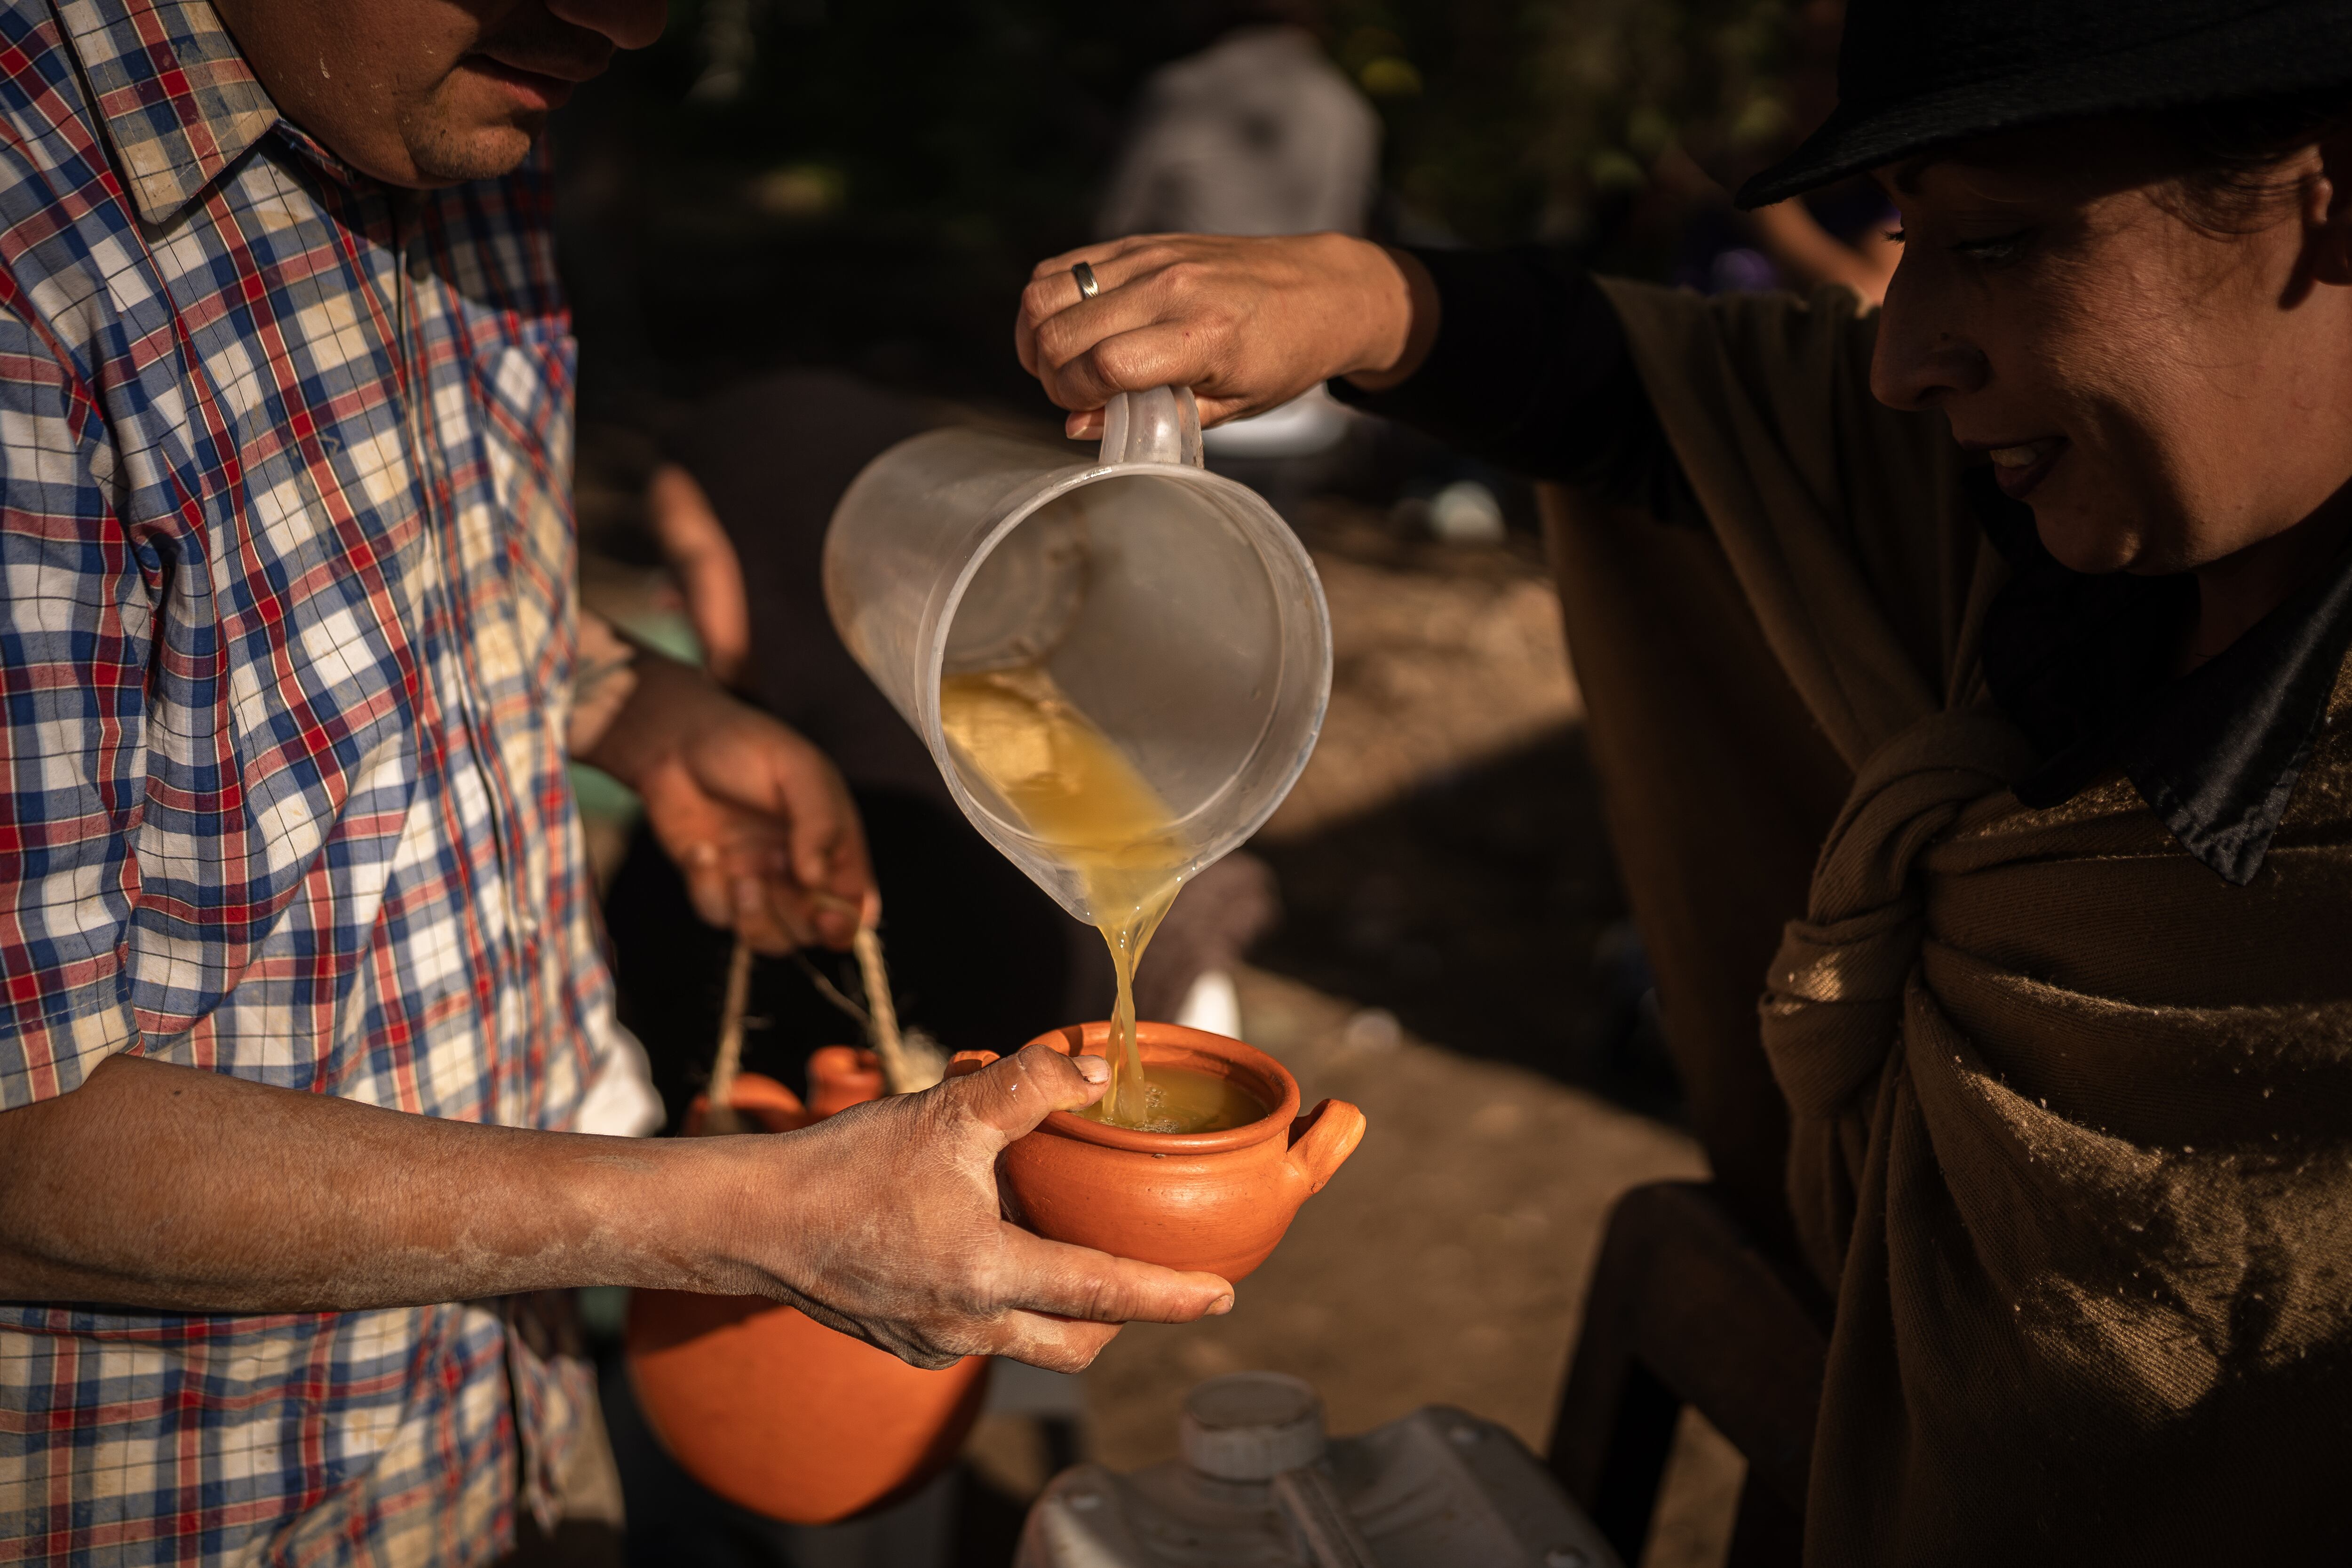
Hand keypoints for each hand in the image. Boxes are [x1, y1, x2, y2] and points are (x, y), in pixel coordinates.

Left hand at [583, 647, 871, 951]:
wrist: (675, 739)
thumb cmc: (747, 746)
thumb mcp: (798, 771)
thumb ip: (819, 823)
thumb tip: (817, 880)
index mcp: (832, 845)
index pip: (855, 903)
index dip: (847, 922)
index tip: (826, 917)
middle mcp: (798, 871)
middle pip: (811, 932)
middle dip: (793, 925)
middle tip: (762, 885)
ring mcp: (757, 881)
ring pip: (767, 938)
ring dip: (754, 920)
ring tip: (738, 877)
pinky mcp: (714, 885)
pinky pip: (717, 916)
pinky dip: (707, 890)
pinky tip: (700, 850)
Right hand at [724, 1044, 1234, 1369]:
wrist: (746, 1220)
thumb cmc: (840, 1166)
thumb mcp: (943, 1111)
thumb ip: (1026, 1084)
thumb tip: (1094, 1068)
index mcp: (986, 1274)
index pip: (1104, 1294)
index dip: (1169, 1297)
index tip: (1220, 1301)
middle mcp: (965, 1325)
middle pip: (1075, 1341)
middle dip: (1122, 1318)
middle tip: (1152, 1279)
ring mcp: (932, 1343)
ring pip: (1025, 1338)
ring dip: (1057, 1304)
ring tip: (1068, 1245)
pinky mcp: (902, 1342)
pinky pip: (976, 1332)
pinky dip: (1003, 1299)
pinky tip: (991, 1246)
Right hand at [1015, 231, 1433, 438]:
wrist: (1320, 288)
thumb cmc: (1283, 356)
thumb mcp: (1234, 407)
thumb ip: (1156, 419)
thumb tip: (1077, 425)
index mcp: (1204, 337)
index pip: (1106, 364)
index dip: (1078, 396)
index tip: (1084, 411)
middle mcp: (1172, 288)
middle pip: (1063, 331)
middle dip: (1051, 376)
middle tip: (1072, 396)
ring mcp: (1151, 256)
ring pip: (1046, 293)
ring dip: (1037, 338)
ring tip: (1060, 365)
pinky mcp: (1140, 241)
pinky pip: (1063, 267)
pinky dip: (1049, 303)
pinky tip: (1067, 330)